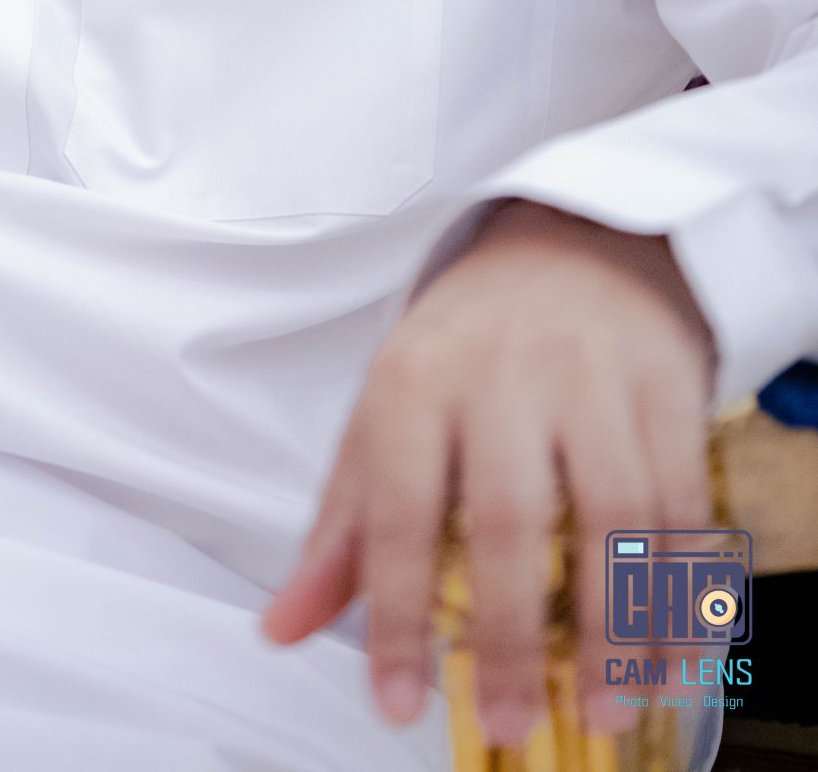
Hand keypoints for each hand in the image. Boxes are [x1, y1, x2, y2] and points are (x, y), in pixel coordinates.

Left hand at [259, 200, 716, 746]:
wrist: (569, 243)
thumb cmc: (465, 347)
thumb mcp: (386, 412)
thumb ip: (342, 529)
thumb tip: (281, 628)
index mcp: (414, 382)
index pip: (397, 510)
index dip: (396, 613)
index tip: (397, 703)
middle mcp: (502, 375)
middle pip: (508, 518)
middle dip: (509, 635)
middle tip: (509, 723)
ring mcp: (592, 377)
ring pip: (612, 515)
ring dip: (613, 627)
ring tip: (605, 709)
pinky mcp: (667, 385)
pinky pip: (684, 502)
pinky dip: (684, 590)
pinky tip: (672, 657)